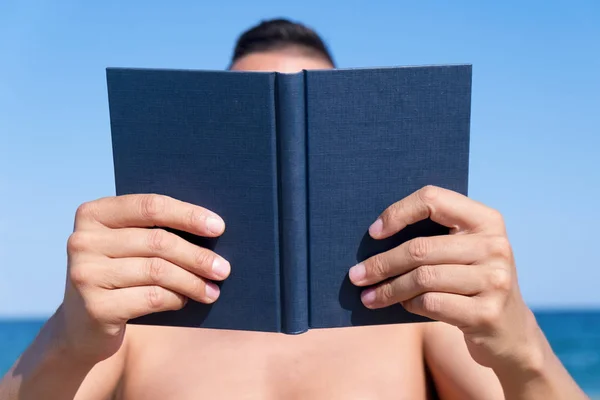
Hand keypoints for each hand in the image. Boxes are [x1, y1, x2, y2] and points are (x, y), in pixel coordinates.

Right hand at [58, 194, 228, 362]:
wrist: (82, 326)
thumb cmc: (119, 275)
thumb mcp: (128, 247)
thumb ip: (155, 232)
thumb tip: (212, 229)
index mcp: (94, 214)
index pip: (150, 206)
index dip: (188, 215)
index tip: (219, 227)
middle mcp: (83, 240)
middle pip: (158, 242)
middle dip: (197, 256)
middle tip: (223, 269)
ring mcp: (85, 274)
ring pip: (158, 271)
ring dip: (192, 282)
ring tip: (212, 290)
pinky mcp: (94, 307)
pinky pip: (151, 298)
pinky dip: (175, 299)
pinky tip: (185, 300)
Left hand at [349, 185, 541, 370]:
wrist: (511, 332)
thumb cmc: (472, 284)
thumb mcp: (465, 252)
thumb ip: (435, 237)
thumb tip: (374, 235)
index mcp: (486, 220)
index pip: (433, 200)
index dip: (398, 213)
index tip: (374, 233)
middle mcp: (495, 246)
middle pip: (420, 248)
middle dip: (381, 263)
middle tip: (356, 275)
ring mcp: (495, 280)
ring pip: (422, 278)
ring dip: (388, 289)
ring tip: (368, 297)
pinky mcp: (487, 313)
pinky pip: (432, 303)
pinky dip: (409, 304)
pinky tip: (402, 305)